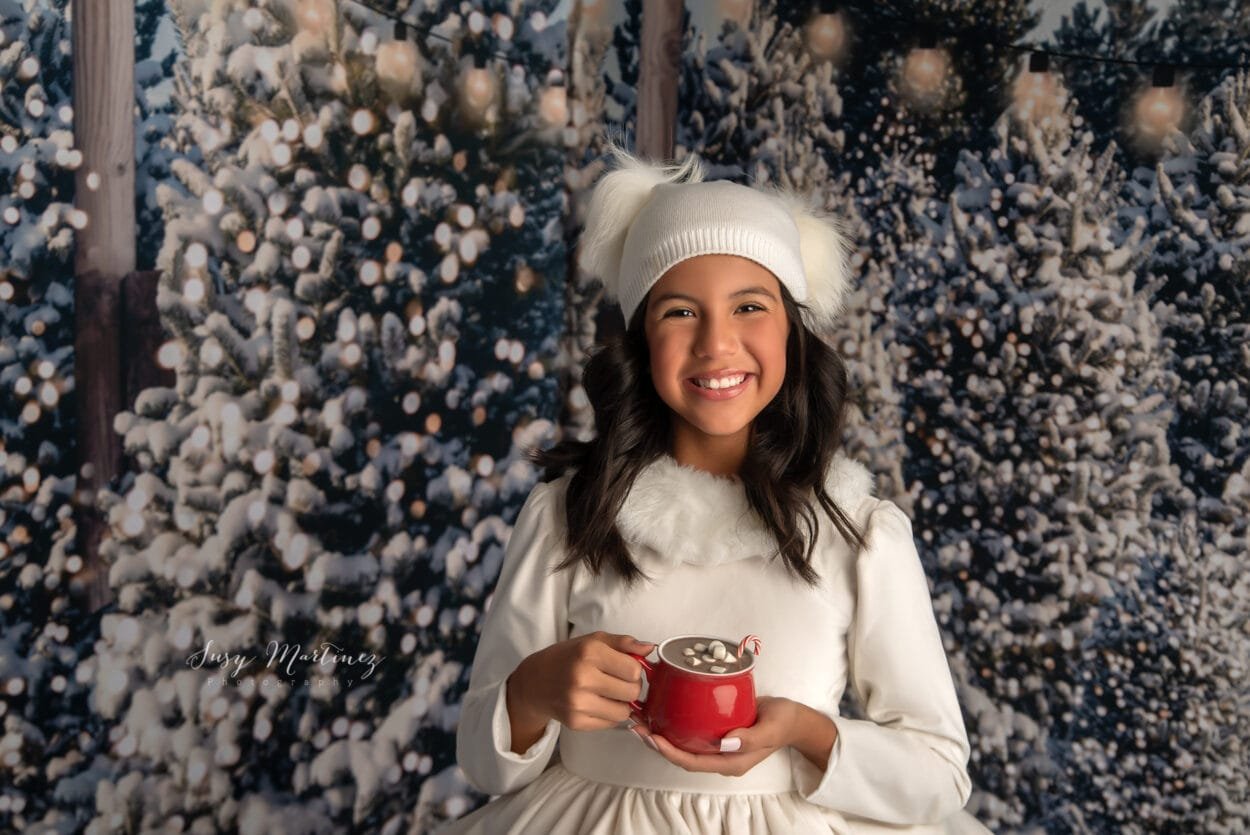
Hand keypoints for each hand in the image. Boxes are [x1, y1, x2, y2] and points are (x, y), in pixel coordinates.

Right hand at [512, 631, 654, 731]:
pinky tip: (597, 703)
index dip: (634, 669)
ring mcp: (578, 702)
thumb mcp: (593, 641)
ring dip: (621, 703)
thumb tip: (650, 648)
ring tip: (607, 694)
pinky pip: (611, 723)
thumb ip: (624, 643)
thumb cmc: (568, 658)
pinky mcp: (576, 722)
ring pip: (624, 711)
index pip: (634, 669)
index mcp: (589, 652)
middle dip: (630, 687)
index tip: (624, 668)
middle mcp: (582, 677)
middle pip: (632, 692)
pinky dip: (609, 715)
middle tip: (617, 681)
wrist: (534, 682)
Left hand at [630, 696, 798, 776]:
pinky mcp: (717, 732)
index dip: (670, 753)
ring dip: (661, 734)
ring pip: (683, 745)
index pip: (693, 762)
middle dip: (657, 744)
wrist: (793, 720)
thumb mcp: (771, 728)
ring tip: (641, 719)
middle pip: (682, 756)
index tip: (652, 737)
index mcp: (731, 762)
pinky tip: (662, 711)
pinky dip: (674, 724)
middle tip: (637, 726)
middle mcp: (720, 757)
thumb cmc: (783, 723)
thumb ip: (751, 738)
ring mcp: (718, 746)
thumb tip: (725, 742)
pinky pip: (691, 733)